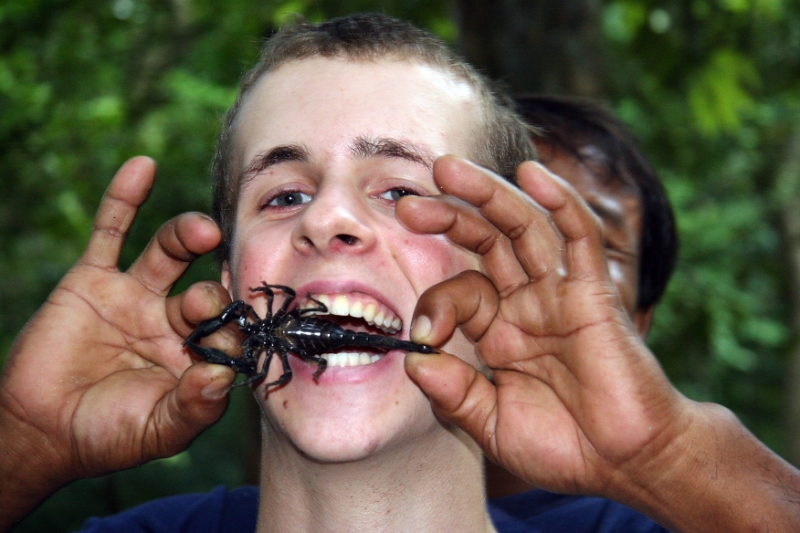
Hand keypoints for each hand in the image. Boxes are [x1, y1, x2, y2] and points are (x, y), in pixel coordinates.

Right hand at [0, 157, 235, 528]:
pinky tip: (143, 167)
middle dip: (211, 292)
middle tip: (204, 304)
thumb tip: (223, 377)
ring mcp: (135, 294)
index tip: (236, 335)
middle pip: (207, 286)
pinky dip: (126, 199)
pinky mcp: (94, 279)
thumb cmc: (106, 435)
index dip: (238, 330)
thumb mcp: (158, 432)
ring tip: (204, 231)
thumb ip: (195, 408)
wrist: (39, 430)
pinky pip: (112, 231)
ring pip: (170, 250)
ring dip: (188, 234)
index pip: (232, 329)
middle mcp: (173, 319)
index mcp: (197, 353)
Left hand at [399, 155, 683, 494]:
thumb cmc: (565, 446)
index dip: (434, 303)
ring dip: (487, 194)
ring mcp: (560, 293)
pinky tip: (532, 173)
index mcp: (500, 330)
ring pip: (523, 227)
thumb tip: (415, 359)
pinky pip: (579, 238)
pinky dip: (559, 202)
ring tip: (447, 169)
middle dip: (449, 216)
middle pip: (486, 241)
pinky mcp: (596, 293)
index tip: (425, 334)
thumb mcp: (491, 425)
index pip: (460, 290)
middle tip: (410, 203)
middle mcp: (527, 303)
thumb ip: (453, 393)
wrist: (630, 463)